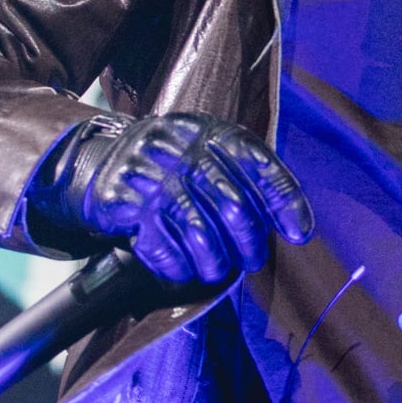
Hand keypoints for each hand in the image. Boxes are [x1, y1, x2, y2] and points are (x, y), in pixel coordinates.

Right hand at [27, 112, 313, 285]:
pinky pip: (159, 244)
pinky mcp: (121, 200)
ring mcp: (150, 173)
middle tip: (252, 260)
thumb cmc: (174, 166)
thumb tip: (298, 228)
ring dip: (213, 261)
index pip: (259, 164)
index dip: (284, 201)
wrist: (102, 160)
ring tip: (217, 270)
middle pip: (232, 204)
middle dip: (248, 241)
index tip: (299, 234)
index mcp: (211, 132)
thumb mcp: (211, 157)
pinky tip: (182, 270)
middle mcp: (182, 147)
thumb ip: (250, 180)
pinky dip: (175, 265)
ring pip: (198, 230)